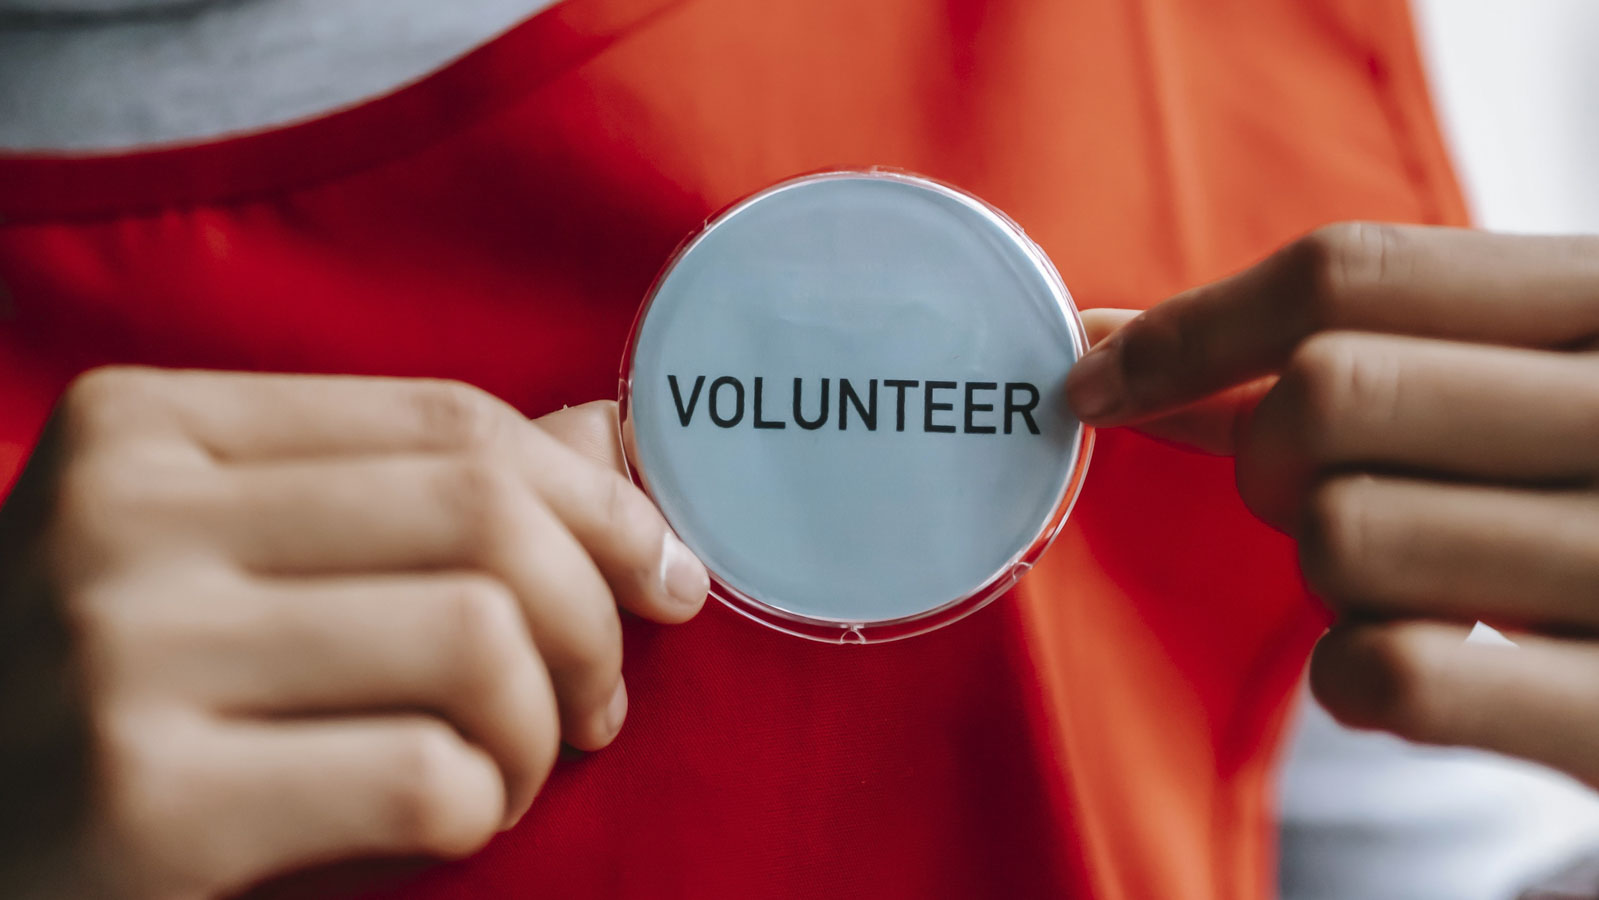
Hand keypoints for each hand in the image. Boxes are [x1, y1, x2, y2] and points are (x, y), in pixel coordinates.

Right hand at [0, 369, 708, 897]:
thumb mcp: (225, 561)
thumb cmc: (112, 694)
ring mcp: (120, 655)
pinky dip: (480, 808)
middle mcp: (120, 517)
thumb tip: (609, 434)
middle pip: (483, 517)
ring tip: (511, 768)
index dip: (594, 499)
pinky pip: (424, 775)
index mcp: (146, 426)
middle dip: (594, 617)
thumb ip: (406, 492)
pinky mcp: (141, 807)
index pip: (448, 422)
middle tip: (599, 695)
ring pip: (478, 641)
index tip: (660, 571)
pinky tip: (449, 823)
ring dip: (543, 726)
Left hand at [1066, 224, 1598, 785]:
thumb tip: (1114, 346)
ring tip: (1402, 580)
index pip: (1348, 272)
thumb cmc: (1582, 489)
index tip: (1098, 377)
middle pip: (1325, 393)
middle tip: (1310, 495)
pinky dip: (1353, 676)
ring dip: (1324, 568)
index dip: (1190, 327)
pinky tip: (1407, 664)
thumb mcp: (1514, 387)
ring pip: (1340, 531)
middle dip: (1267, 456)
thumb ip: (1350, 353)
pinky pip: (1386, 671)